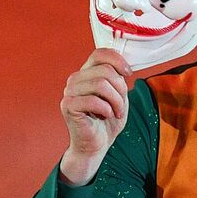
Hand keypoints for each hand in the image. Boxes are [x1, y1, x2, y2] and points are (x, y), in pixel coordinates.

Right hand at [59, 48, 133, 184]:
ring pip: (100, 84)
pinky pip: (92, 100)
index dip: (118, 60)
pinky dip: (105, 109)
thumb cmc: (107, 121)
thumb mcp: (119, 96)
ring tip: (115, 112)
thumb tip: (124, 67)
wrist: (97, 144)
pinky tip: (106, 115)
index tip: (128, 74)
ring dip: (115, 101)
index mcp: (87, 72)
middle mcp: (76, 79)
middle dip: (120, 89)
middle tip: (121, 105)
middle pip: (105, 71)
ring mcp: (70, 92)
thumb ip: (119, 79)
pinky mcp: (68, 106)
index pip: (100, 53)